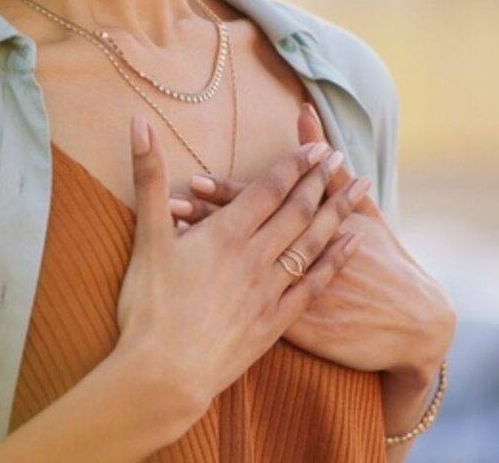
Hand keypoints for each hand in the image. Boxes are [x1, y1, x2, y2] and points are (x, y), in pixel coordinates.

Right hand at [112, 114, 365, 422]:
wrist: (164, 376)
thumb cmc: (149, 308)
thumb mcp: (146, 237)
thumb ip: (148, 177)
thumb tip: (138, 122)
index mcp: (226, 234)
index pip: (268, 189)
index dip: (293, 165)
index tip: (316, 146)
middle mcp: (255, 257)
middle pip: (297, 211)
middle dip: (321, 180)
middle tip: (342, 157)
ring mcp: (269, 291)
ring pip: (313, 242)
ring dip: (339, 212)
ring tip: (360, 188)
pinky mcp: (276, 322)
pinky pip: (315, 284)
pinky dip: (337, 260)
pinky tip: (355, 244)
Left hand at [168, 102, 455, 379]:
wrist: (412, 323)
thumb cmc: (386, 261)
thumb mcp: (364, 212)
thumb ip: (330, 167)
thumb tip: (305, 112)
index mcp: (312, 230)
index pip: (262, 206)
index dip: (227, 194)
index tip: (194, 178)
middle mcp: (297, 261)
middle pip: (245, 236)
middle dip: (206, 221)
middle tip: (170, 205)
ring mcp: (293, 297)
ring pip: (238, 272)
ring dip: (205, 257)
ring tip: (173, 240)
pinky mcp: (293, 330)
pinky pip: (248, 311)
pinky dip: (221, 298)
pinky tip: (191, 291)